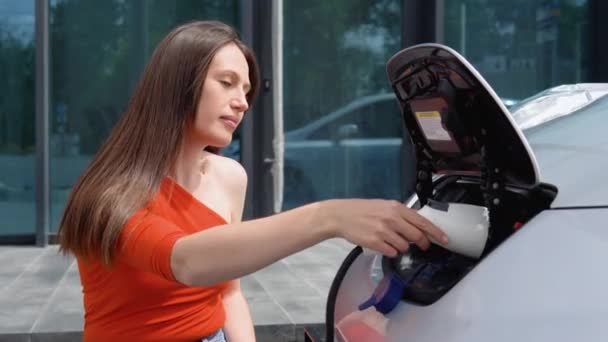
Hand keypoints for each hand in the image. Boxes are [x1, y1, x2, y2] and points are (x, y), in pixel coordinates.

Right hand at [319, 199, 447, 256]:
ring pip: (404, 246)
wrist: (341, 215)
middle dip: (423, 244)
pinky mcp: (375, 242)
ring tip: (392, 241)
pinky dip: (391, 251)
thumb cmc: (362, 210)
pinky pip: (392, 252)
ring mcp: (383, 231)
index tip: (445, 239)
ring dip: (402, 247)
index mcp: (396, 208)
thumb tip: (417, 226)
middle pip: (417, 236)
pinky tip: (383, 244)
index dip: (436, 233)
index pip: (422, 222)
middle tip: (423, 246)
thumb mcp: (384, 206)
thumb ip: (401, 215)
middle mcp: (392, 219)